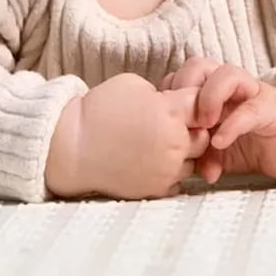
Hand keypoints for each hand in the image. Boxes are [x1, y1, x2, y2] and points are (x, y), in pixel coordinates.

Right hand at [47, 73, 209, 198]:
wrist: (71, 147)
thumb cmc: (98, 111)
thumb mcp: (133, 85)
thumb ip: (163, 94)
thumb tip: (177, 103)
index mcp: (170, 113)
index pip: (202, 104)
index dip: (192, 102)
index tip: (179, 103)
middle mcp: (174, 143)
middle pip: (204, 135)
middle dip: (191, 128)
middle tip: (167, 125)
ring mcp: (167, 170)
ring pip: (195, 160)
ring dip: (183, 152)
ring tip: (156, 144)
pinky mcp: (158, 189)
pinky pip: (180, 180)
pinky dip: (170, 171)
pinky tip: (150, 161)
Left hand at [161, 58, 275, 182]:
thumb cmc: (253, 143)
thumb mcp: (219, 153)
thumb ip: (201, 155)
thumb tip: (187, 170)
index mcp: (212, 90)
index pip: (181, 76)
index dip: (167, 92)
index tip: (159, 118)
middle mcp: (230, 87)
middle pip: (199, 65)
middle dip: (183, 85)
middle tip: (178, 116)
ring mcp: (252, 94)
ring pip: (227, 74)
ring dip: (209, 97)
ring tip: (203, 124)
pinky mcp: (272, 110)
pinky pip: (250, 110)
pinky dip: (232, 125)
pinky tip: (220, 142)